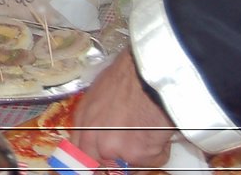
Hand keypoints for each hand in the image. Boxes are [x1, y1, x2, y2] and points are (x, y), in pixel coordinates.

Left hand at [72, 51, 178, 171]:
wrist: (147, 76)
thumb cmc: (125, 79)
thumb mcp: (96, 95)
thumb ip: (92, 120)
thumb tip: (97, 136)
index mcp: (83, 124)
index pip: (81, 153)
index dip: (95, 156)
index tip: (104, 157)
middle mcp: (94, 140)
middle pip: (104, 162)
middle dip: (118, 156)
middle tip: (132, 142)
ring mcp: (116, 150)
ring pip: (130, 163)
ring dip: (141, 152)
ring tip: (147, 128)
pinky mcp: (139, 155)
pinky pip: (152, 161)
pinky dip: (159, 150)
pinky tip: (158, 130)